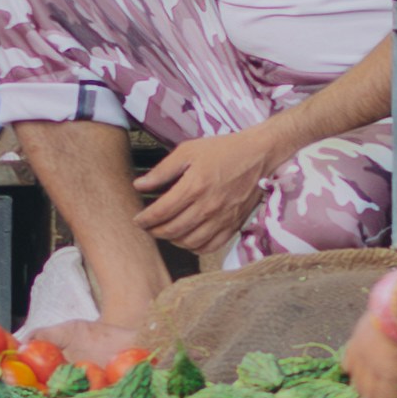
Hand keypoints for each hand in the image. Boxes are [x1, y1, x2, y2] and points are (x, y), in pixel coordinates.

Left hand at [134, 115, 293, 256]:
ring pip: (189, 242)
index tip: (138, 220)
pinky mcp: (233, 225)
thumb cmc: (224, 150)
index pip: (161, 212)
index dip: (144, 220)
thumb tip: (140, 185)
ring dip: (173, 240)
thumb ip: (162, 171)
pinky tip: (188, 239)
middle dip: (155, 231)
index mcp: (194, 187)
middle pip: (172, 230)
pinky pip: (210, 246)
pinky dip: (194, 247)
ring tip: (166, 232)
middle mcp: (208, 207)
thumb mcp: (188, 151)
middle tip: (148, 227)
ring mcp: (222, 219)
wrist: (258, 155)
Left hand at [341, 275, 396, 397]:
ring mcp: (372, 367)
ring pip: (369, 395)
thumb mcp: (384, 316)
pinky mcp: (387, 375)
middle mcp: (360, 356)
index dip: (358, 374)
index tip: (374, 377)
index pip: (348, 365)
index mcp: (357, 341)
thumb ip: (384, 326)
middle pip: (356, 383)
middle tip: (388, 391)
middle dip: (371, 390)